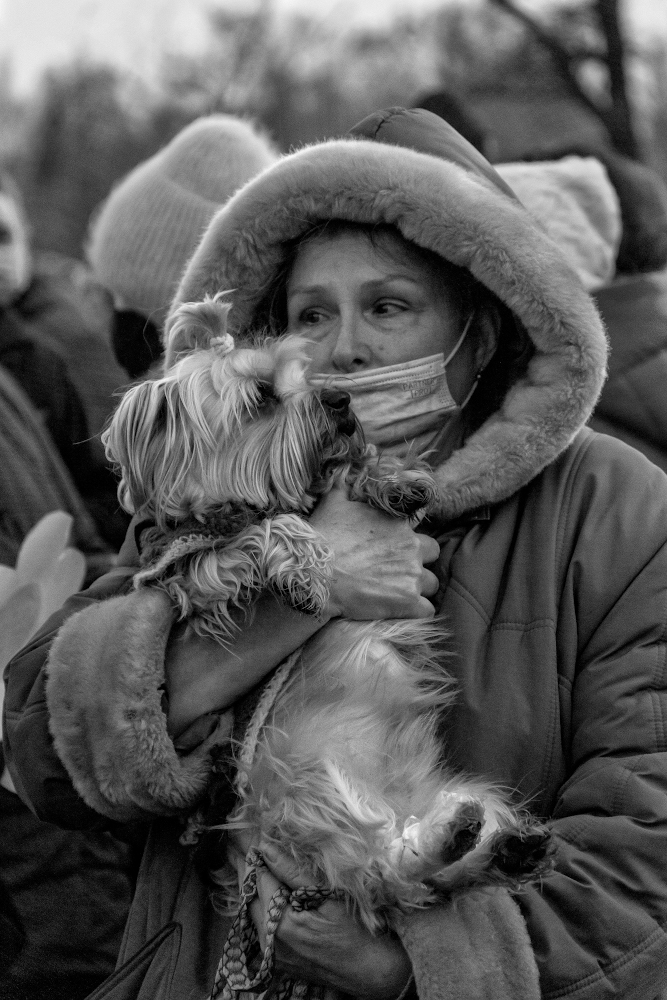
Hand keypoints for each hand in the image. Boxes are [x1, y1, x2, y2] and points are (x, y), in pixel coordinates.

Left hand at [251, 842, 412, 999]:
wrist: (364, 970)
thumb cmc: (351, 930)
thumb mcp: (326, 896)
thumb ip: (292, 872)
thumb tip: (267, 848)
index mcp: (279, 922)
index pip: (259, 879)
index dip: (256, 854)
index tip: (254, 835)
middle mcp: (269, 940)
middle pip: (249, 895)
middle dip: (250, 869)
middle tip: (251, 843)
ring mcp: (271, 952)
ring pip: (252, 910)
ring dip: (255, 887)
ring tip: (259, 863)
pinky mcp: (276, 959)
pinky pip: (260, 926)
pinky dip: (262, 905)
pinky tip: (271, 891)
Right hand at [310, 484, 439, 619]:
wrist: (316, 572)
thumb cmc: (324, 537)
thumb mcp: (333, 503)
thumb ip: (343, 486)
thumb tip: (341, 472)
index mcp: (400, 525)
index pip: (422, 533)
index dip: (412, 544)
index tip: (396, 552)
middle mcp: (412, 549)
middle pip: (433, 557)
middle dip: (420, 564)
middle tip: (400, 572)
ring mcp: (412, 577)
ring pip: (432, 585)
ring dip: (419, 589)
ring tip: (399, 593)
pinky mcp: (407, 602)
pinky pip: (427, 610)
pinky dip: (418, 611)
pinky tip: (403, 611)